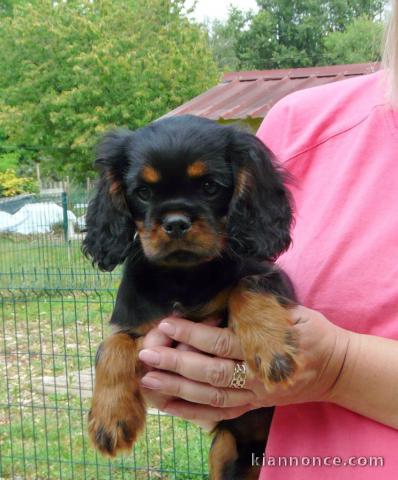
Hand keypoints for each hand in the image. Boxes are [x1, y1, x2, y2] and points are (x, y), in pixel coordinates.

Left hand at [139, 306, 350, 429]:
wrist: (337, 368)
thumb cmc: (313, 333)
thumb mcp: (293, 313)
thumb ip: (260, 307)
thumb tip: (227, 293)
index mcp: (266, 351)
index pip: (223, 344)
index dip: (193, 334)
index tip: (167, 323)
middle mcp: (258, 378)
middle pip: (211, 373)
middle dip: (175, 363)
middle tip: (146, 353)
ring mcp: (255, 396)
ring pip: (211, 397)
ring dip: (177, 389)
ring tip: (148, 379)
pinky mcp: (254, 405)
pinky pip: (219, 413)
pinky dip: (192, 412)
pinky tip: (168, 404)